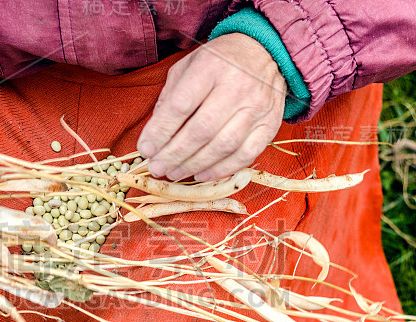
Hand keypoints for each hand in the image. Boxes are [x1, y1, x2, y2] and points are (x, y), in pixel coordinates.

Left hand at [137, 33, 286, 181]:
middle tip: (157, 168)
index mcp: (210, 66)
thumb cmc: (219, 62)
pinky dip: (221, 169)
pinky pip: (245, 155)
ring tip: (175, 172)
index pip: (181, 106)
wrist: (266, 52)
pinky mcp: (269, 124)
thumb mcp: (188, 66)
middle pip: (201, 130)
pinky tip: (202, 174)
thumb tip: (154, 136)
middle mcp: (237, 86)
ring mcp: (256, 107)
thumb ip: (170, 97)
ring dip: (194, 165)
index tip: (145, 149)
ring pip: (222, 146)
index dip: (161, 132)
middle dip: (174, 154)